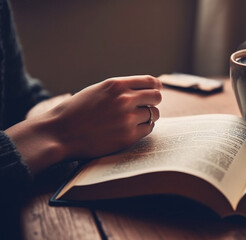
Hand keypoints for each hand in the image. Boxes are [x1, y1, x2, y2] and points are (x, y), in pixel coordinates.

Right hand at [6, 75, 161, 173]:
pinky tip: (133, 129)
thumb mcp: (97, 91)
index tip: (155, 90)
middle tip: (146, 106)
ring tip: (136, 119)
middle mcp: (124, 99)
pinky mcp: (128, 136)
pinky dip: (144, 129)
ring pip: (154, 114)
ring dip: (149, 117)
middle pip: (156, 97)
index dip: (155, 86)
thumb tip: (143, 90)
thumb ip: (119, 89)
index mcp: (116, 85)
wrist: (59, 133)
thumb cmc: (75, 112)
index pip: (149, 81)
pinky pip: (148, 129)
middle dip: (153, 101)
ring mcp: (127, 118)